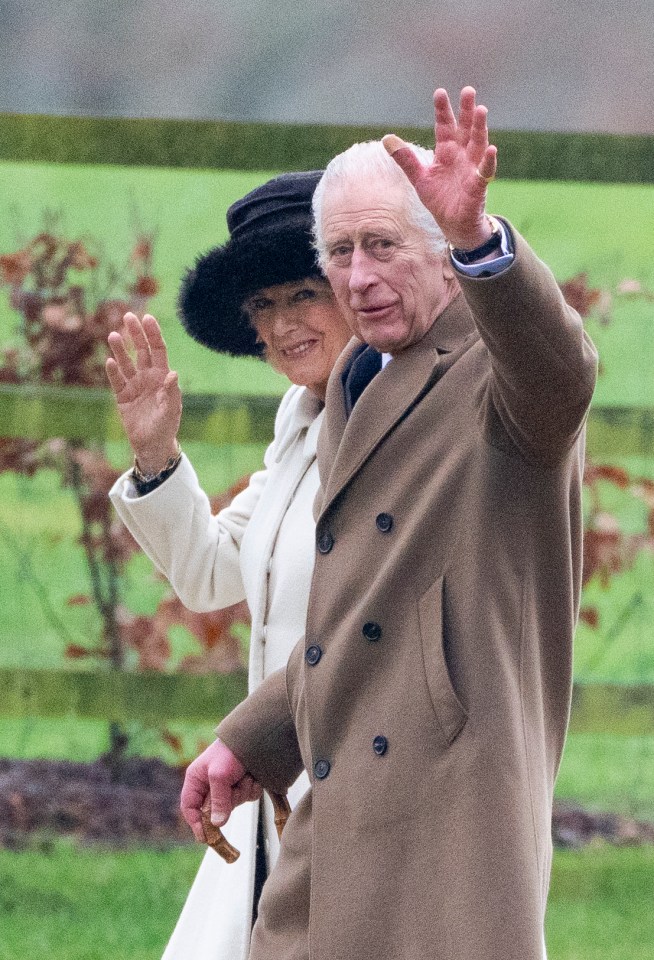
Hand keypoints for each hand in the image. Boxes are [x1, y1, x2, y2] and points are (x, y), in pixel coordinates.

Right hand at [106, 313, 181, 473]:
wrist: (152, 445)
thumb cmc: (166, 427)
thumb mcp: (170, 411)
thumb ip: (171, 393)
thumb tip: (173, 374)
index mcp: (162, 377)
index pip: (158, 350)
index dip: (153, 334)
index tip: (147, 318)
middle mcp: (148, 378)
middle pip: (142, 351)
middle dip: (135, 334)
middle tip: (127, 316)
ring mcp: (134, 386)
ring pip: (126, 362)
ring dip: (120, 349)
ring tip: (112, 335)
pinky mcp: (122, 397)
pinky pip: (116, 381)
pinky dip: (113, 371)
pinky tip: (109, 361)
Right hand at [180, 739, 262, 841]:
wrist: (256, 736)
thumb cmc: (231, 750)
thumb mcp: (220, 775)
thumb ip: (218, 800)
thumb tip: (217, 824)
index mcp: (197, 779)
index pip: (190, 807)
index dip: (195, 823)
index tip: (205, 837)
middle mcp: (210, 784)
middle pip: (214, 810)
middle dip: (227, 802)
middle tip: (234, 789)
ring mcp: (227, 785)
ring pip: (233, 804)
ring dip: (241, 792)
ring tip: (244, 775)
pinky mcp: (242, 784)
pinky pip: (246, 797)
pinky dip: (251, 789)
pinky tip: (252, 776)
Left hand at [383, 86, 496, 249]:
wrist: (453, 225)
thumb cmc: (439, 199)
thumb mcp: (419, 178)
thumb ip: (406, 159)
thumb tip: (386, 138)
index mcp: (446, 152)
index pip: (444, 127)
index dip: (442, 111)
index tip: (440, 93)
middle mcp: (461, 156)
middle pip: (464, 129)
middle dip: (466, 111)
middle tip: (468, 91)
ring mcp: (472, 169)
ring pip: (478, 144)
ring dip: (480, 128)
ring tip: (481, 110)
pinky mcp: (478, 186)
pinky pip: (484, 172)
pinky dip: (488, 161)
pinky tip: (492, 149)